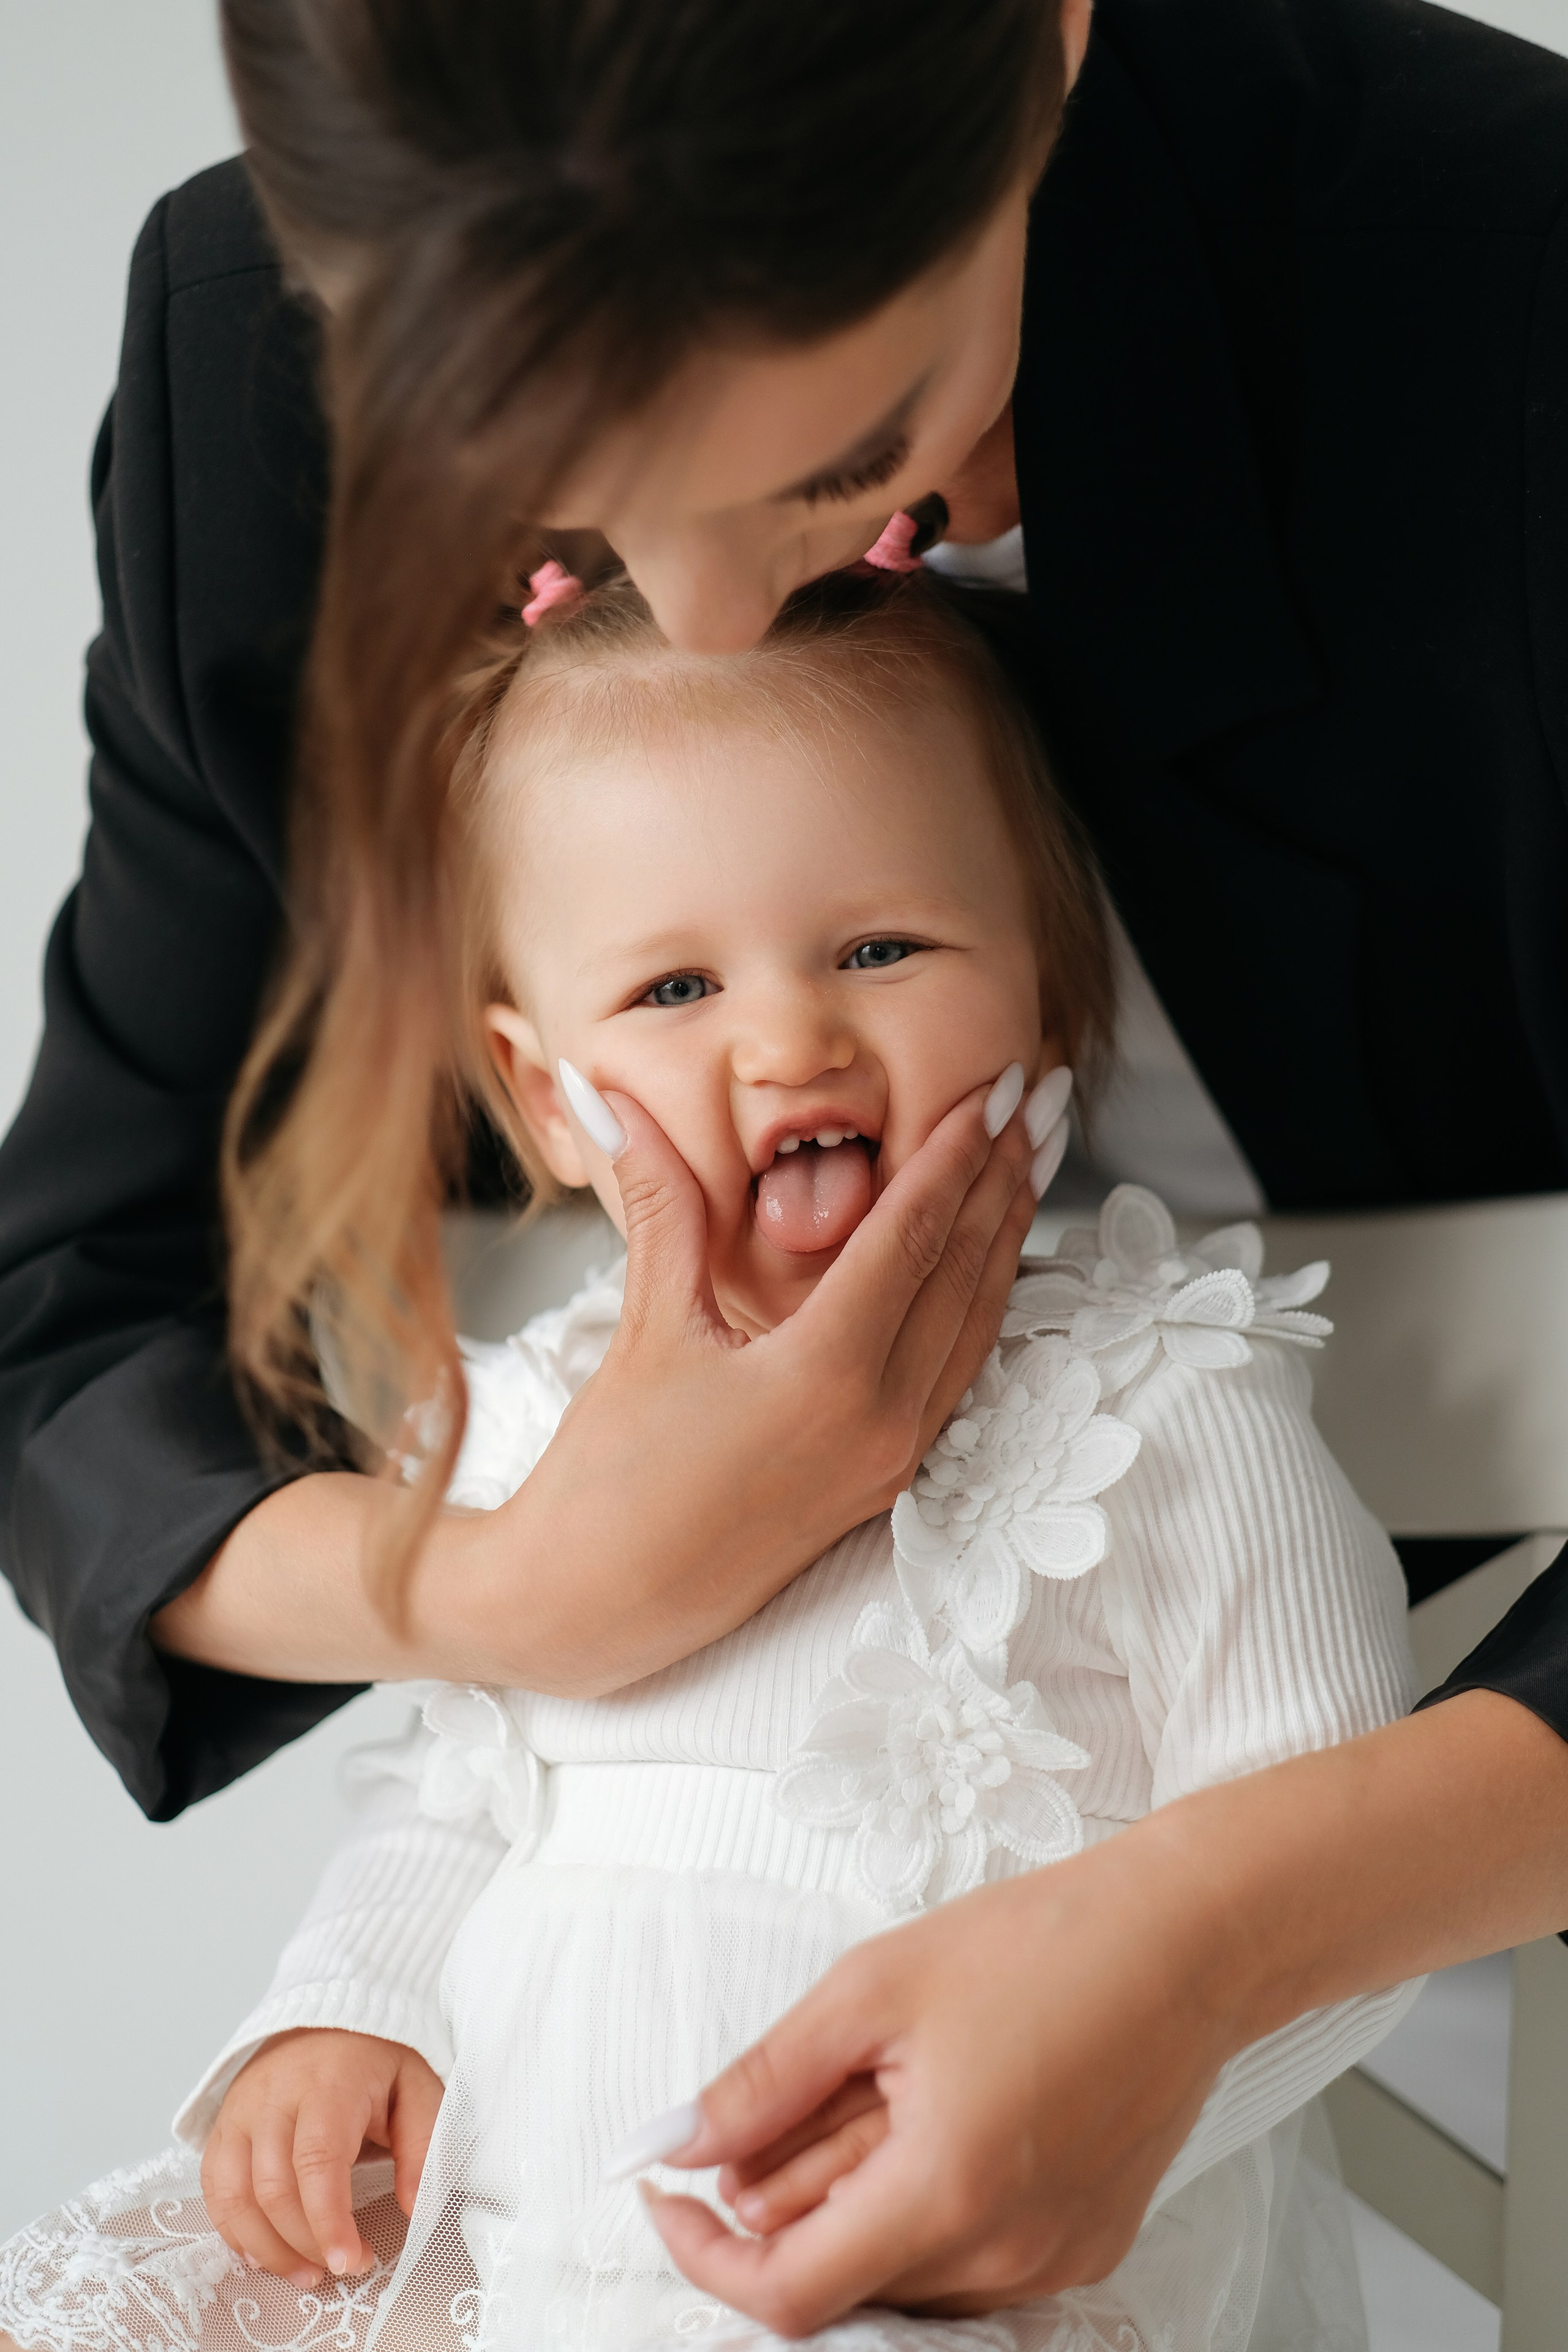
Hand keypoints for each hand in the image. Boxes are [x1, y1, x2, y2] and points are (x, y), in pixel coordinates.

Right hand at [201, 2031, 441, 2285]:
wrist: (327, 2015)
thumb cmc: (374, 2057)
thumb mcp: (417, 2086)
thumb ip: (422, 2144)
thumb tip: (416, 2207)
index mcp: (328, 2083)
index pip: (317, 2161)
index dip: (328, 2220)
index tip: (350, 2261)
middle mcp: (274, 2096)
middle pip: (273, 2188)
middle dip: (305, 2242)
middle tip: (341, 2267)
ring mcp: (241, 2111)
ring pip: (235, 2195)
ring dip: (267, 2248)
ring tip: (305, 2273)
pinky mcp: (223, 2125)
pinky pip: (214, 2189)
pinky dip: (234, 2230)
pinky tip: (264, 2251)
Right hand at [438, 1071, 1042, 1694]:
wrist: (590, 1606)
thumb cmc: (607, 1481)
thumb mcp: (646, 1330)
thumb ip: (659, 1206)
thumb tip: (611, 1098)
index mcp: (825, 1378)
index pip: (914, 1237)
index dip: (957, 1153)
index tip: (997, 1087)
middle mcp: (879, 1422)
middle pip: (965, 1276)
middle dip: (1005, 1181)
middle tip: (1039, 1101)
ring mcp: (889, 1460)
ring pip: (974, 1329)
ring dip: (1004, 1242)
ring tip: (1027, 1166)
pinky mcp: (881, 1485)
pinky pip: (953, 1377)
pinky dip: (976, 1308)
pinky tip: (982, 1267)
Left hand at [641, 1832, 1234, 2337]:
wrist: (1184, 1940)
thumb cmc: (1040, 1945)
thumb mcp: (873, 1988)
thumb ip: (765, 2081)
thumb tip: (681, 2143)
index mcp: (946, 2193)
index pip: (788, 2294)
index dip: (706, 2255)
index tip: (669, 2194)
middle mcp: (1006, 2254)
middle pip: (843, 2280)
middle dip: (781, 2203)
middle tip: (786, 2101)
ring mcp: (1053, 2261)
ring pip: (903, 2277)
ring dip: (853, 2206)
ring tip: (875, 2092)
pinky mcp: (1085, 2246)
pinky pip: (967, 2264)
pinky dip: (919, 2210)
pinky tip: (934, 2118)